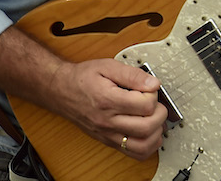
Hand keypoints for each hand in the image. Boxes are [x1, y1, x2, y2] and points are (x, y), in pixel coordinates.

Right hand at [49, 59, 169, 159]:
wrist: (60, 91)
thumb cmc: (82, 78)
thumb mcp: (107, 66)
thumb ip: (132, 74)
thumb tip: (153, 83)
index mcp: (108, 100)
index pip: (144, 105)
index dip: (153, 95)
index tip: (149, 88)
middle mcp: (107, 121)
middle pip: (146, 127)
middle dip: (160, 114)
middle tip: (156, 104)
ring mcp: (107, 134)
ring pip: (142, 146)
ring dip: (156, 134)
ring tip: (154, 119)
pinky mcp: (108, 141)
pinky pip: (133, 153)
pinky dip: (147, 146)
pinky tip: (149, 133)